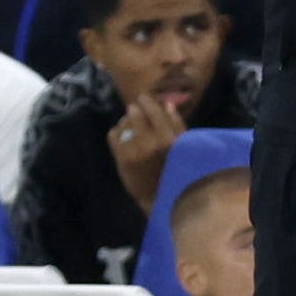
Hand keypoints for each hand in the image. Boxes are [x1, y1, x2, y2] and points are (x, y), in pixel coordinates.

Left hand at [108, 93, 186, 213]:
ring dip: (125, 124)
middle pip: (135, 112)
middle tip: (134, 113)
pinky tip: (122, 141)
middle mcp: (153, 141)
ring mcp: (137, 150)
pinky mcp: (123, 158)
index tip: (143, 99)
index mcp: (171, 138)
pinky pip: (113, 134)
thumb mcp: (182, 147)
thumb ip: (177, 125)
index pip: (154, 109)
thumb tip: (167, 103)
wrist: (159, 196)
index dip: (146, 101)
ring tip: (130, 130)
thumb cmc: (174, 169)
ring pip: (123, 123)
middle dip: (133, 111)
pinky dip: (116, 135)